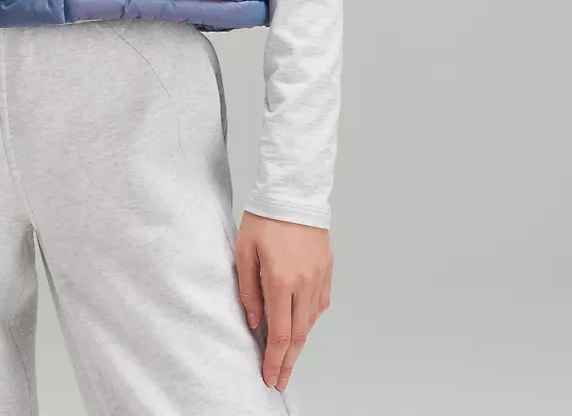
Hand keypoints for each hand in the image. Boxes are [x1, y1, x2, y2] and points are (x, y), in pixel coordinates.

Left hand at [232, 209, 332, 391]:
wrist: (293, 192)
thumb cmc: (264, 218)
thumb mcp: (244, 251)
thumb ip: (248, 290)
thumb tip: (255, 322)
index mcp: (281, 280)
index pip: (279, 333)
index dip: (275, 360)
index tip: (270, 377)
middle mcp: (304, 283)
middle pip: (298, 334)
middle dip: (288, 361)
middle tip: (281, 380)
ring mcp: (318, 277)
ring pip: (310, 321)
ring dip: (299, 342)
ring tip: (287, 357)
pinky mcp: (326, 269)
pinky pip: (320, 304)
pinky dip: (310, 319)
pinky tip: (300, 325)